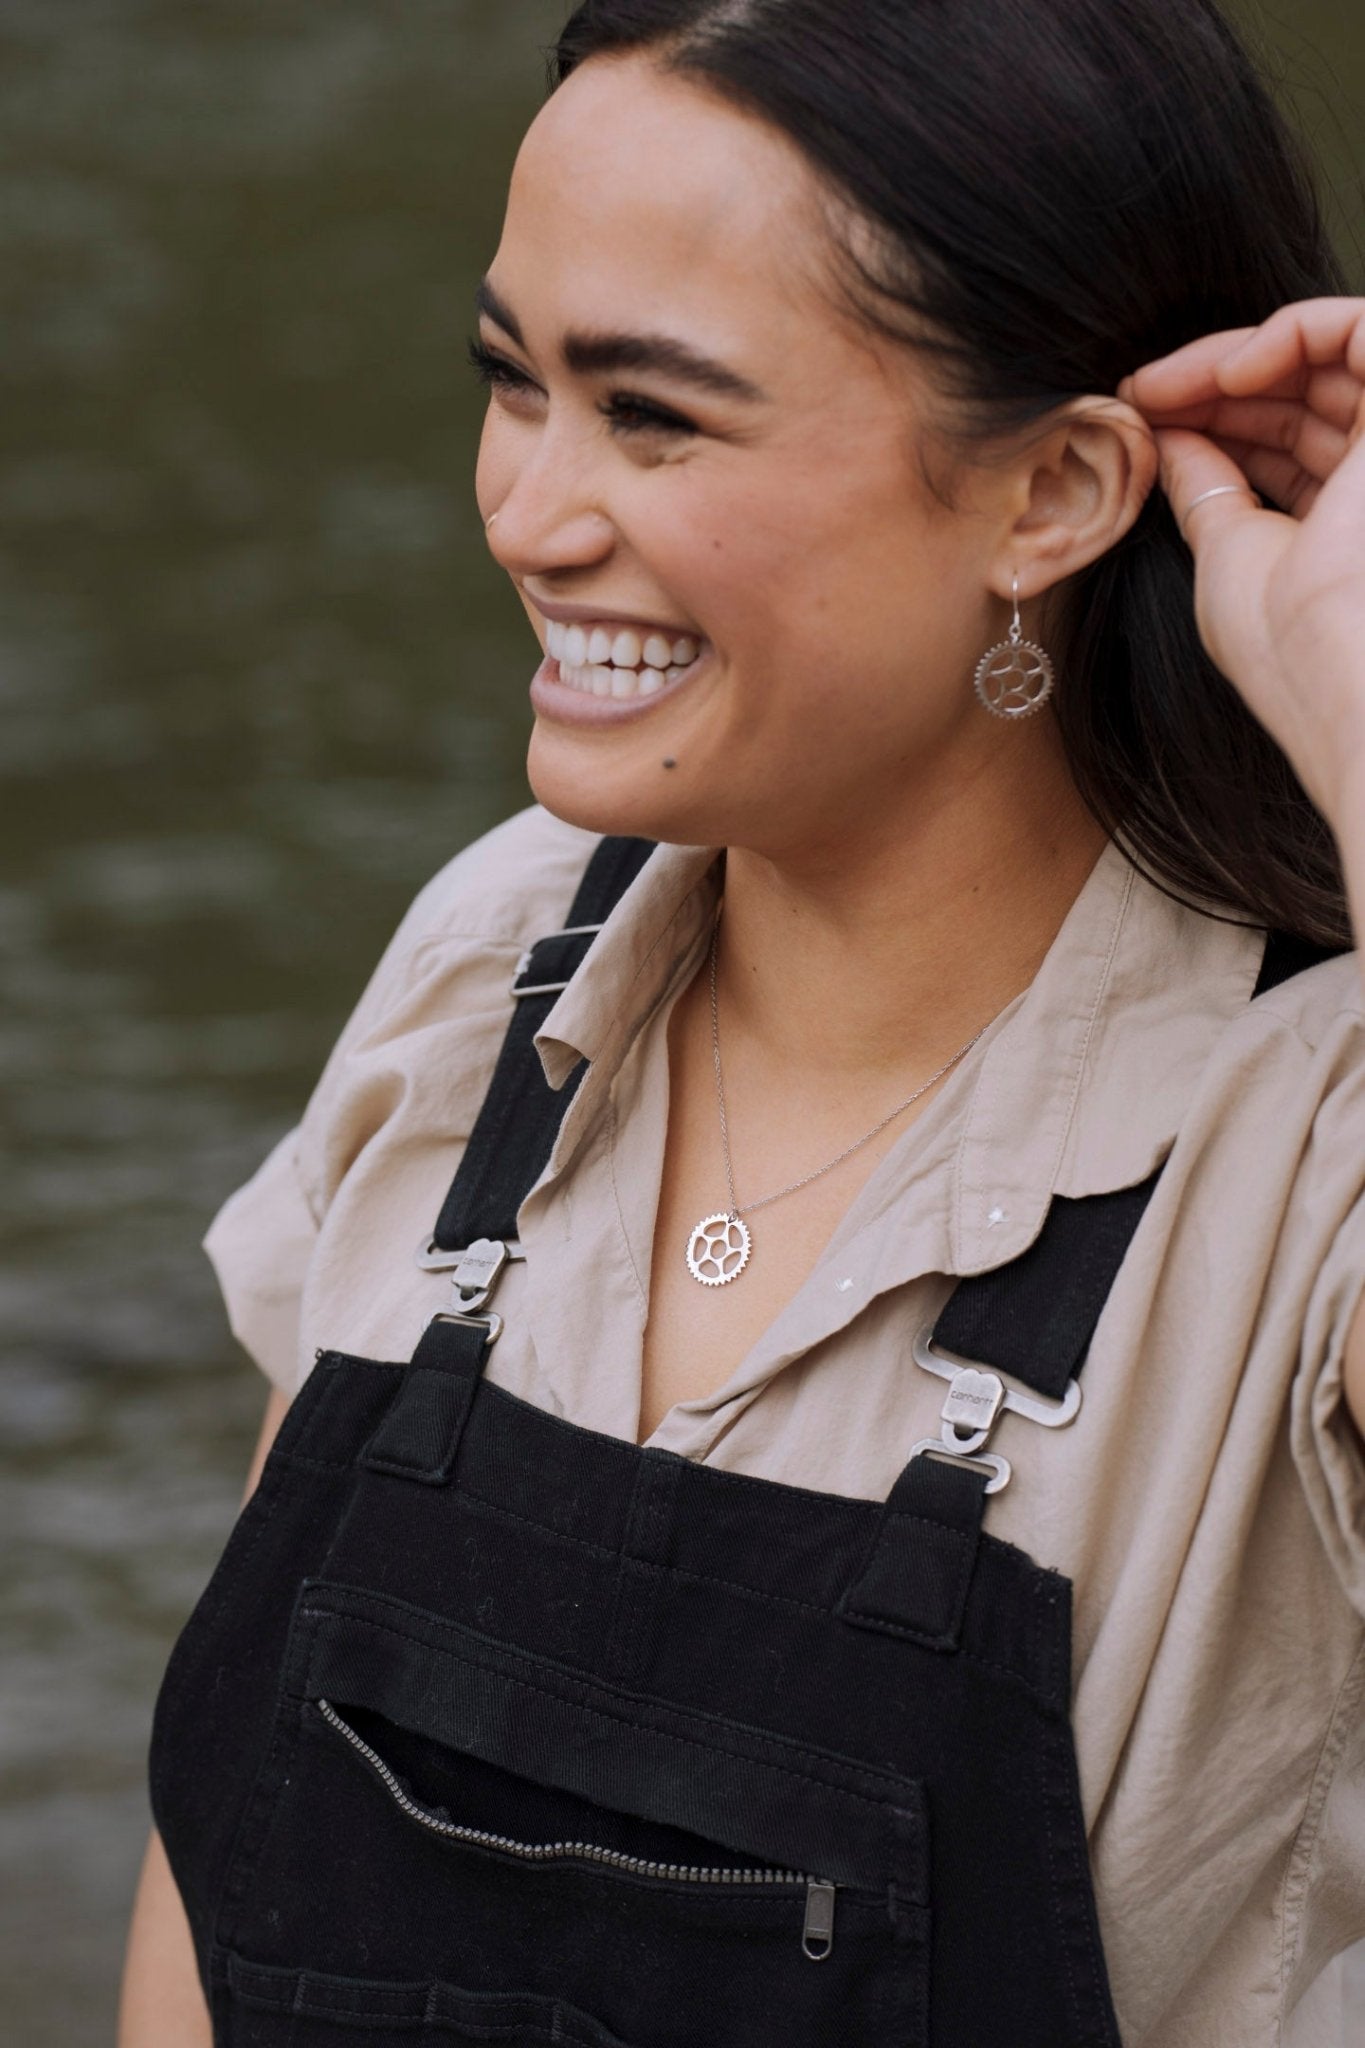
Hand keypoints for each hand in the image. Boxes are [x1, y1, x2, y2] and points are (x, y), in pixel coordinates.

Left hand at [1119, 297, 1364, 825]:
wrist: (1340, 673)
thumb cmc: (1286, 644)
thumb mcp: (1228, 555)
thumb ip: (1206, 487)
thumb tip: (1169, 436)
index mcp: (1345, 524)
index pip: (1287, 443)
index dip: (1213, 420)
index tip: (1139, 419)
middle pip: (1303, 395)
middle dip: (1212, 386)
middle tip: (1138, 392)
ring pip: (1330, 356)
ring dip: (1235, 359)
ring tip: (1163, 386)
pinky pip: (1360, 328)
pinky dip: (1291, 331)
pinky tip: (1227, 371)